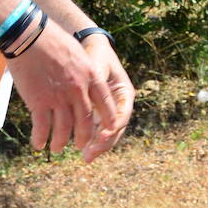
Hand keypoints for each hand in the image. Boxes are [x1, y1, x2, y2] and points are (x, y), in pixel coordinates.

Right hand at [8, 22, 123, 159]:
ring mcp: (59, 97)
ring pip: (64, 129)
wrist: (30, 35)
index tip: (109, 130)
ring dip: (60, 142)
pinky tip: (38, 144)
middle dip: (83, 137)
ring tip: (57, 148)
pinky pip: (42, 127)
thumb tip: (84, 87)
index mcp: (91, 75)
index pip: (106, 103)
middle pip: (85, 122)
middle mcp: (78, 89)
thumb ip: (84, 73)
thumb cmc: (52, 40)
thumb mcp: (78, 54)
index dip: (108, 119)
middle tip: (80, 145)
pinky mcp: (39, 102)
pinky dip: (40, 138)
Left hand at [77, 35, 134, 159]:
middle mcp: (119, 105)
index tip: (102, 136)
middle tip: (90, 153)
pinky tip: (81, 150)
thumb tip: (88, 96)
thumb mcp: (96, 66)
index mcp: (125, 93)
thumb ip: (94, 82)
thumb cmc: (95, 56)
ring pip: (107, 133)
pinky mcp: (98, 115)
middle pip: (116, 129)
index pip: (122, 114)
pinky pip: (96, 131)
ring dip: (98, 146)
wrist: (90, 50)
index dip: (113, 126)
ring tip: (87, 157)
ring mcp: (109, 111)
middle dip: (105, 143)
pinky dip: (91, 140)